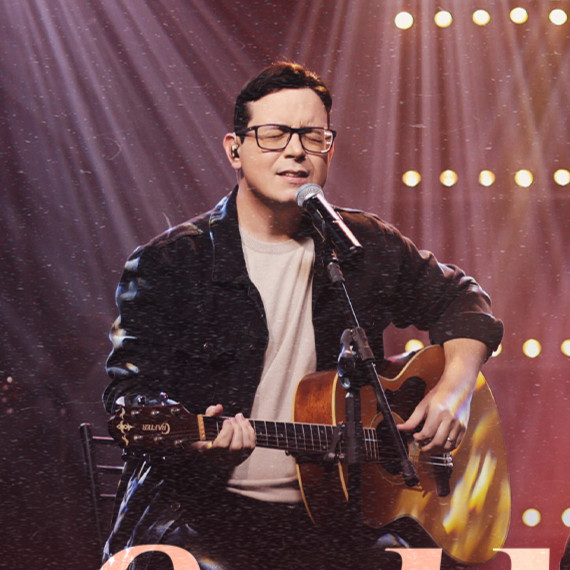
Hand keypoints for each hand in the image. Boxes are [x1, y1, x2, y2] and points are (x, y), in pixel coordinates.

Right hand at [192, 404, 255, 466]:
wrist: (212, 449)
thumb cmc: (206, 436)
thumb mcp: (203, 425)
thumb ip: (210, 414)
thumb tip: (219, 407)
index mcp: (210, 453)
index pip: (222, 445)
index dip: (227, 431)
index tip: (226, 421)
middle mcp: (224, 460)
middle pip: (236, 447)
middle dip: (237, 428)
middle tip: (233, 418)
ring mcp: (235, 459)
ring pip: (246, 446)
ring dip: (245, 428)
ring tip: (239, 418)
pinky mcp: (244, 456)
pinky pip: (251, 445)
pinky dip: (250, 432)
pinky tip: (245, 423)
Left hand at [397, 338, 487, 452]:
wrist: (458, 387)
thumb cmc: (440, 394)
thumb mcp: (423, 405)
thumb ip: (412, 420)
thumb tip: (400, 428)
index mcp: (438, 411)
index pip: (427, 433)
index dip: (419, 439)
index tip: (415, 437)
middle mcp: (450, 419)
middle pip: (437, 442)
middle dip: (427, 448)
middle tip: (421, 446)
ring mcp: (459, 424)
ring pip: (447, 446)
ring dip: (437, 450)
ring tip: (429, 447)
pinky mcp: (464, 428)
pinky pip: (456, 444)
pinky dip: (447, 448)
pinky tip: (439, 445)